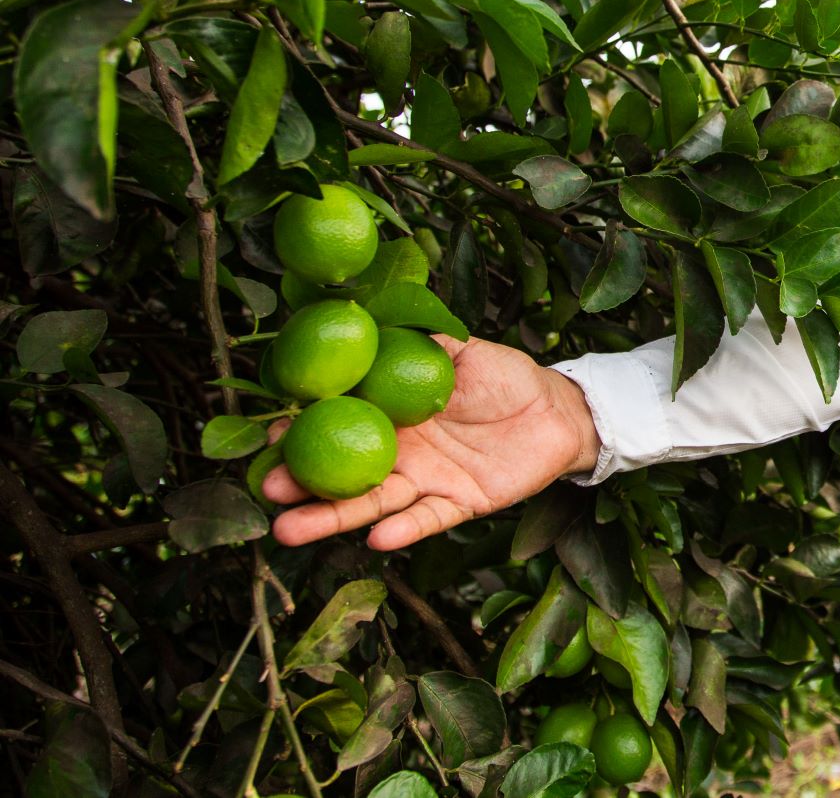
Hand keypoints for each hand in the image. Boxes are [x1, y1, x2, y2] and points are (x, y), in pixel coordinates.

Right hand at [264, 336, 600, 549]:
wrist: (557, 410)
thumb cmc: (506, 375)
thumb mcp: (462, 349)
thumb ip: (421, 340)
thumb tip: (374, 317)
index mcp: (393, 413)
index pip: (337, 424)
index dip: (303, 431)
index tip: (267, 437)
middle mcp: (400, 452)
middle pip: (341, 472)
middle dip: (301, 485)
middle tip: (265, 489)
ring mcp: (426, 481)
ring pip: (372, 504)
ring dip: (333, 518)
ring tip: (289, 530)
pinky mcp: (459, 504)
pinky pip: (427, 520)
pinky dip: (404, 530)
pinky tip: (376, 540)